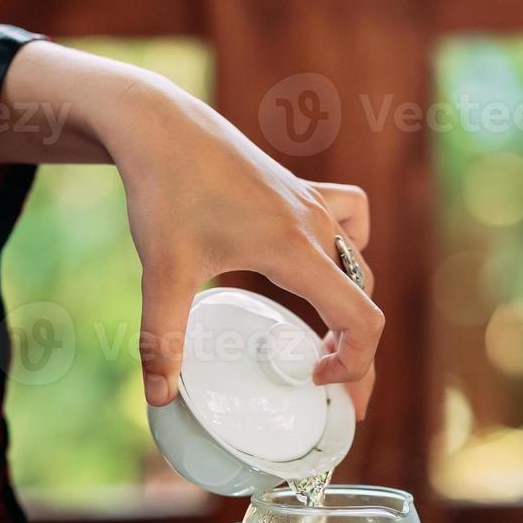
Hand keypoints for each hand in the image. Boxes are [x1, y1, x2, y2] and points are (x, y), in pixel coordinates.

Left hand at [0, 42, 380, 417]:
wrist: (161, 124)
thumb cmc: (165, 190)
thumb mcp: (162, 272)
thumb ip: (162, 340)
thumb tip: (159, 398)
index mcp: (296, 251)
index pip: (362, 318)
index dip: (357, 364)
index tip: (318, 382)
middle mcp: (316, 226)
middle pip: (363, 298)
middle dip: (354, 348)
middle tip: (325, 385)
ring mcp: (312, 204)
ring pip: (358, 262)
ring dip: (351, 302)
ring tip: (323, 335)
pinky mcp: (299, 191)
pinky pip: (350, 222)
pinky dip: (348, 247)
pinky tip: (317, 264)